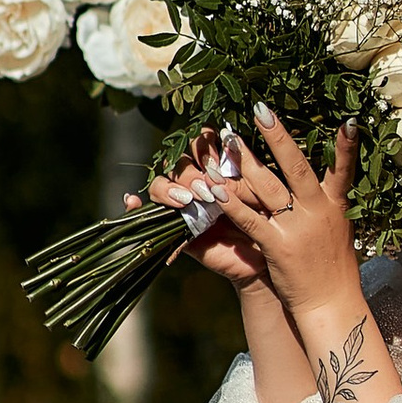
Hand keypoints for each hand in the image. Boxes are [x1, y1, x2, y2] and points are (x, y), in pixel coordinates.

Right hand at [146, 129, 264, 287]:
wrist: (264, 261)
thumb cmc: (269, 225)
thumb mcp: (260, 202)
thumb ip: (242, 186)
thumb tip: (220, 176)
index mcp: (221, 166)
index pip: (202, 140)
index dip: (205, 144)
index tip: (217, 158)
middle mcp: (199, 180)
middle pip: (181, 161)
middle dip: (191, 173)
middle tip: (206, 190)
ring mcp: (185, 203)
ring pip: (164, 182)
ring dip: (171, 188)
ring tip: (187, 201)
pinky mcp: (175, 226)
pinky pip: (149, 212)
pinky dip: (136, 205)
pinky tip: (131, 201)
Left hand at [193, 107, 362, 328]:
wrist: (330, 305)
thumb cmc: (333, 269)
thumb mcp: (341, 229)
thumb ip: (330, 203)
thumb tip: (329, 177)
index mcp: (334, 206)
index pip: (343, 168)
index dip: (345, 145)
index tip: (345, 119)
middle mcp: (317, 212)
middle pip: (296, 167)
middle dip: (277, 137)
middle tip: (260, 109)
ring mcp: (297, 228)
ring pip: (267, 187)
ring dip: (245, 161)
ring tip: (229, 138)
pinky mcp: (277, 246)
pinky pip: (250, 219)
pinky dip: (232, 202)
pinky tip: (216, 187)